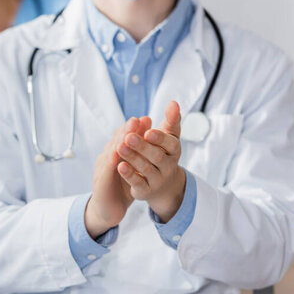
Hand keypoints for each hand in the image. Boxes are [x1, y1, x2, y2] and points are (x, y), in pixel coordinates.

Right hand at [85, 116, 151, 237]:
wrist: (109, 209)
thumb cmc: (121, 187)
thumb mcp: (133, 168)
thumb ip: (139, 153)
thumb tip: (149, 136)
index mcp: (115, 153)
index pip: (123, 136)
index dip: (133, 128)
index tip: (145, 119)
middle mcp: (107, 158)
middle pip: (116, 140)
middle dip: (126, 130)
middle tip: (136, 120)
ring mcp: (101, 169)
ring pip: (109, 152)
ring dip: (117, 142)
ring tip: (127, 134)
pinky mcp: (100, 183)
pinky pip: (105, 171)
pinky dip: (111, 162)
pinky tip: (116, 157)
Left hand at [116, 101, 185, 222]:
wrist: (164, 185)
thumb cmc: (163, 153)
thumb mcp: (168, 137)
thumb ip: (171, 120)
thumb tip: (173, 102)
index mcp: (174, 151)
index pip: (171, 144)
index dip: (160, 138)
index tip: (148, 132)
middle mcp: (168, 166)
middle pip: (156, 156)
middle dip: (142, 146)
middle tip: (129, 137)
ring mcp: (158, 179)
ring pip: (146, 168)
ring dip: (132, 158)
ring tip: (120, 147)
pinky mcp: (146, 190)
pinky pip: (138, 183)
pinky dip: (129, 175)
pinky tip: (119, 166)